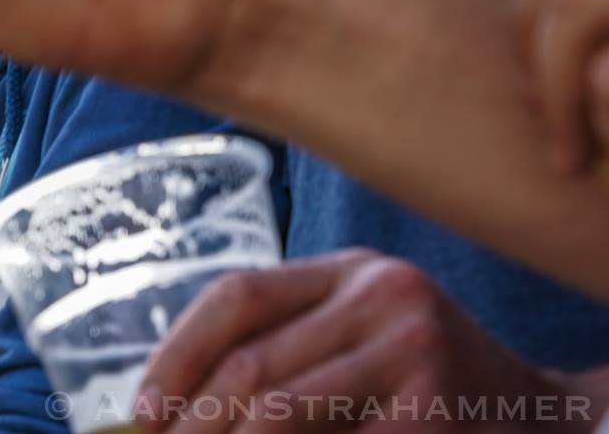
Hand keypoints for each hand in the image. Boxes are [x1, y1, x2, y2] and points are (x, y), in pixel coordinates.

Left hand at [134, 249, 597, 433]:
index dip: (176, 355)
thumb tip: (172, 406)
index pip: (237, 296)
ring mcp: (413, 351)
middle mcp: (382, 295)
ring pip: (280, 411)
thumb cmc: (430, 383)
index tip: (141, 413)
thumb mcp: (363, 336)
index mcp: (351, 269)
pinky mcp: (432, 414)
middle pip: (251, 360)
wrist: (547, 419)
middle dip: (194, 419)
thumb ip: (288, 348)